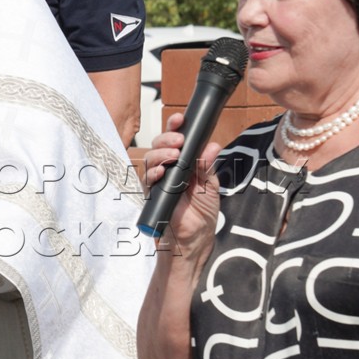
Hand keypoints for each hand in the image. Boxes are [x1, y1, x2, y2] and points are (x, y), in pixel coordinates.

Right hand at [142, 111, 221, 255]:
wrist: (195, 240)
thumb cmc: (202, 213)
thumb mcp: (210, 187)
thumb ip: (207, 166)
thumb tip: (212, 145)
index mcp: (184, 162)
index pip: (176, 140)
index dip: (176, 127)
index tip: (181, 119)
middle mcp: (168, 169)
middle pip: (159, 145)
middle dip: (167, 138)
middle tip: (180, 141)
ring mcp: (158, 181)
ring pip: (150, 159)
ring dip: (160, 154)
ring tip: (174, 155)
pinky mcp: (151, 195)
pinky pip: (146, 180)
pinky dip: (152, 174)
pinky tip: (161, 172)